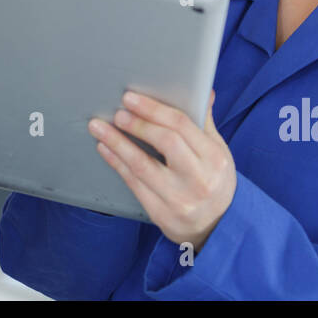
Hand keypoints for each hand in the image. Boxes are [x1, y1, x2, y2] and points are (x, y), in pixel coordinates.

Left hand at [89, 89, 235, 253]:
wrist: (218, 226)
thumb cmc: (214, 180)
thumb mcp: (218, 151)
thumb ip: (204, 122)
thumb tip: (203, 91)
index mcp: (214, 158)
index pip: (182, 125)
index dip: (153, 109)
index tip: (131, 98)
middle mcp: (199, 179)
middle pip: (165, 142)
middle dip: (137, 124)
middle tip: (117, 113)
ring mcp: (179, 199)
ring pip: (142, 165)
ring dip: (117, 143)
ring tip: (99, 127)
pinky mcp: (161, 213)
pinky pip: (134, 184)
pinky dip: (117, 163)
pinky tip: (105, 149)